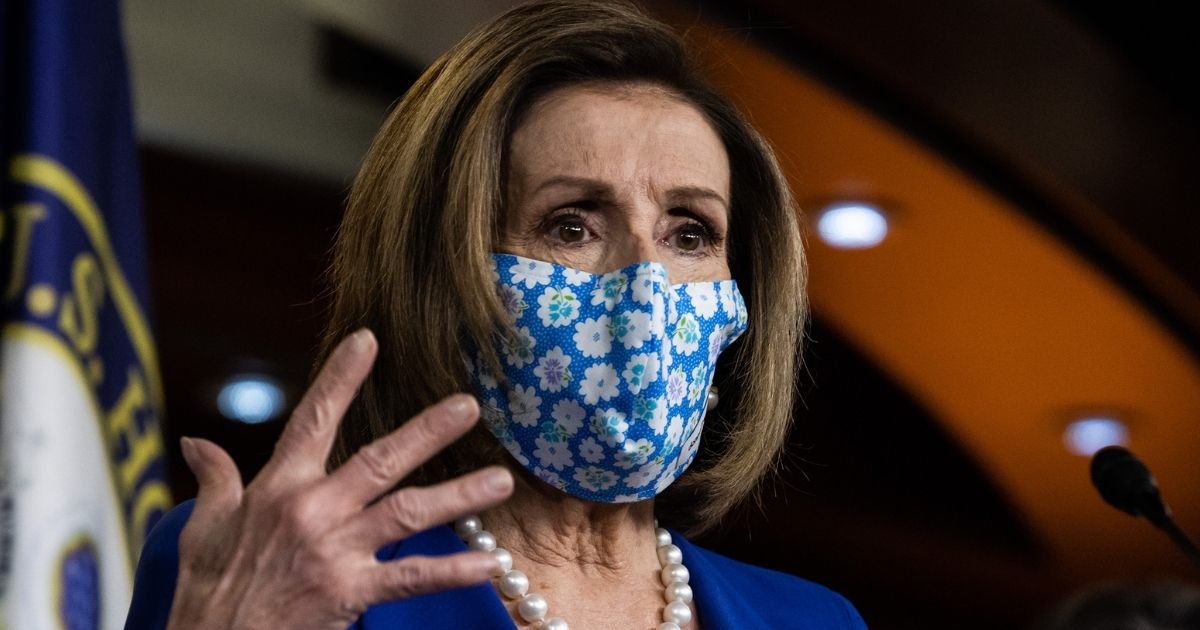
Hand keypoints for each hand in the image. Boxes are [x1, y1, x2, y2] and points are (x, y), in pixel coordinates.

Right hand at [166, 329, 512, 629]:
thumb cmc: (208, 591)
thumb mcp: (204, 528)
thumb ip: (215, 479)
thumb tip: (196, 441)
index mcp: (279, 487)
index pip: (313, 419)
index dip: (340, 377)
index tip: (368, 339)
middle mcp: (313, 510)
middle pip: (380, 459)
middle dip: (428, 431)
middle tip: (469, 406)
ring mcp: (336, 550)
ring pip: (408, 512)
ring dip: (459, 495)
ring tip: (501, 480)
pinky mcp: (350, 592)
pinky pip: (411, 577)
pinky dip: (453, 570)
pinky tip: (489, 562)